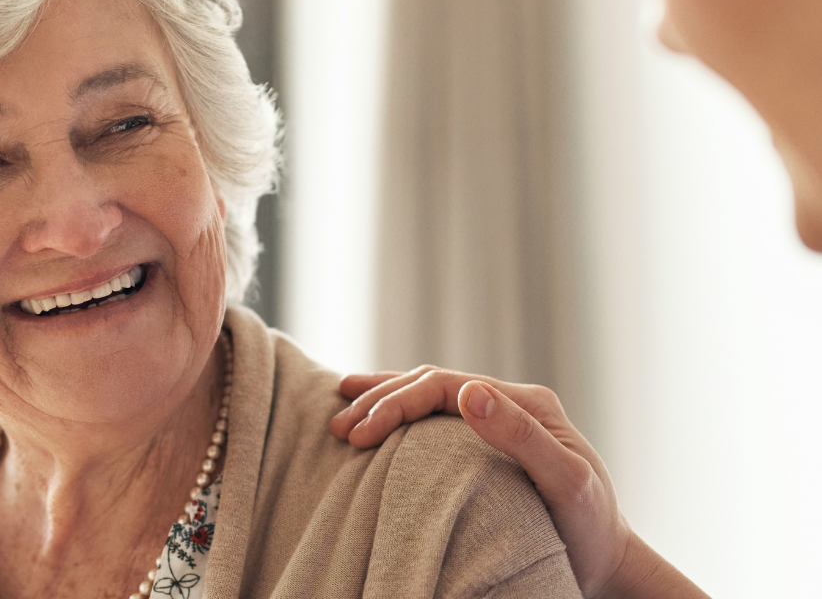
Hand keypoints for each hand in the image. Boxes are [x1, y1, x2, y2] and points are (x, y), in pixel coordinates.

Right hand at [329, 367, 708, 598]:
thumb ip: (521, 436)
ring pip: (427, 395)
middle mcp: (511, 403)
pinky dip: (400, 414)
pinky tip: (374, 419)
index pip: (443, 385)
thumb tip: (468, 393)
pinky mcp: (488, 442)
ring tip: (341, 413)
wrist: (606, 560)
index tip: (358, 433)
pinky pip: (435, 418)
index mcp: (526, 403)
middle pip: (429, 384)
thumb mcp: (566, 483)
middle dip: (378, 400)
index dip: (395, 402)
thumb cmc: (588, 530)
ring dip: (382, 401)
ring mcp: (499, 419)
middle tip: (339, 429)